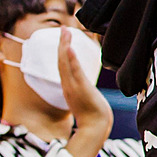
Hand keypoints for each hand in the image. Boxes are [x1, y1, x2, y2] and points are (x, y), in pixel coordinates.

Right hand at [59, 27, 113, 156]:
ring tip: (65, 32)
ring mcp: (73, 86)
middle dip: (62, 43)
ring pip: (66, 63)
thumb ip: (82, 91)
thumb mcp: (85, 99)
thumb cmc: (92, 115)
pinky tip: (70, 49)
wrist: (95, 127)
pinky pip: (74, 72)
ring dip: (65, 46)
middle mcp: (68, 84)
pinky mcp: (80, 89)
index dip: (62, 50)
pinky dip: (71, 60)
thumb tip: (84, 88)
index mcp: (68, 85)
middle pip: (62, 60)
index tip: (65, 37)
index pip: (63, 64)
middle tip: (63, 28)